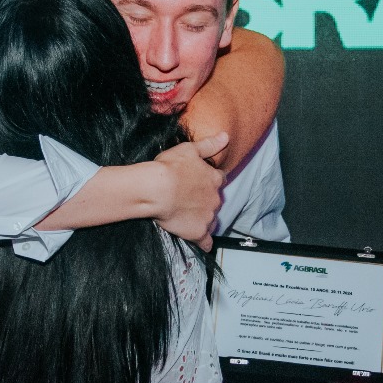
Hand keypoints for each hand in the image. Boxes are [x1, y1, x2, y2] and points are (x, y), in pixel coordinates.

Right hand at [149, 133, 227, 250]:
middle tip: (189, 199)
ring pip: (211, 220)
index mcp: (214, 179)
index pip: (219, 180)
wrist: (157, 189)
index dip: (210, 181)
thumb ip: (209, 145)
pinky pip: (205, 241)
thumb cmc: (170, 167)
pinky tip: (202, 245)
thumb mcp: (189, 149)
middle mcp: (215, 199)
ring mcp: (208, 217)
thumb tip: (226, 137)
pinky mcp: (198, 232)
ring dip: (203, 218)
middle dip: (205, 200)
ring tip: (188, 217)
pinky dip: (204, 243)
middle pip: (215, 201)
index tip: (200, 182)